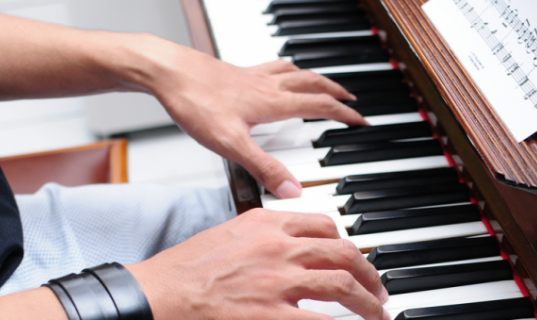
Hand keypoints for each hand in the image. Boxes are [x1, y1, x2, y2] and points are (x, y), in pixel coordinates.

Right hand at [127, 209, 389, 319]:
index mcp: (266, 224)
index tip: (352, 255)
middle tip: (377, 288)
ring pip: (342, 285)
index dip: (345, 242)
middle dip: (368, 272)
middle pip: (342, 253)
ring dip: (368, 302)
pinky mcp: (271, 316)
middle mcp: (279, 248)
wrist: (158, 294)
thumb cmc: (185, 268)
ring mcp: (278, 282)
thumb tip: (289, 243)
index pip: (322, 224)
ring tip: (378, 313)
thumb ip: (262, 233)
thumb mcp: (227, 233)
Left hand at [144, 42, 367, 198]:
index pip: (320, 105)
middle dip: (336, 91)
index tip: (361, 120)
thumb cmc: (195, 102)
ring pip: (295, 72)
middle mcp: (267, 85)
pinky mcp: (236, 72)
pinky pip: (270, 66)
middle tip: (350, 98)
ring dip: (315, 77)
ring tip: (323, 83)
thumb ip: (263, 168)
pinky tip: (276, 76)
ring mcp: (252, 76)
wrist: (167, 71)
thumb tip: (292, 189)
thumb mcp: (231, 144)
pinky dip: (285, 69)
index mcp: (272, 103)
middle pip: (313, 83)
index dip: (344, 114)